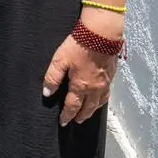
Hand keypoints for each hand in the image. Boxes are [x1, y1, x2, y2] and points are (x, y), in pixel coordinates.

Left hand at [42, 10, 122, 125]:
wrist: (101, 35)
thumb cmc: (78, 46)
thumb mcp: (59, 60)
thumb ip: (53, 78)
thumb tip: (47, 93)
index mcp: (81, 86)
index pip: (72, 106)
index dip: (67, 115)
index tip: (63, 122)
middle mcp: (94, 88)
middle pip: (88, 108)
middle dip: (80, 116)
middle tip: (76, 121)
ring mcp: (105, 83)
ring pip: (99, 103)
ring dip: (92, 111)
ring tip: (87, 114)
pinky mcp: (111, 77)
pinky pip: (107, 95)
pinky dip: (102, 101)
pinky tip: (100, 100)